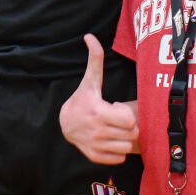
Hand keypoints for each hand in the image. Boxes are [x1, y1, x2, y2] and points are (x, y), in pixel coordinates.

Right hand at [59, 35, 139, 164]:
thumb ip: (94, 59)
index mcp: (98, 111)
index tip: (114, 107)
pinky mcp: (94, 156)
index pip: (129, 120)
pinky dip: (117, 150)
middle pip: (131, 134)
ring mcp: (95, 145)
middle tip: (116, 119)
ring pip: (126, 147)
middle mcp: (96, 131)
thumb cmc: (82, 99)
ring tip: (113, 129)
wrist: (64, 123)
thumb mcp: (89, 80)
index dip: (126, 113)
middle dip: (127, 126)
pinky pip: (118, 158)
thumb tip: (90, 36)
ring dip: (123, 138)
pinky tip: (110, 139)